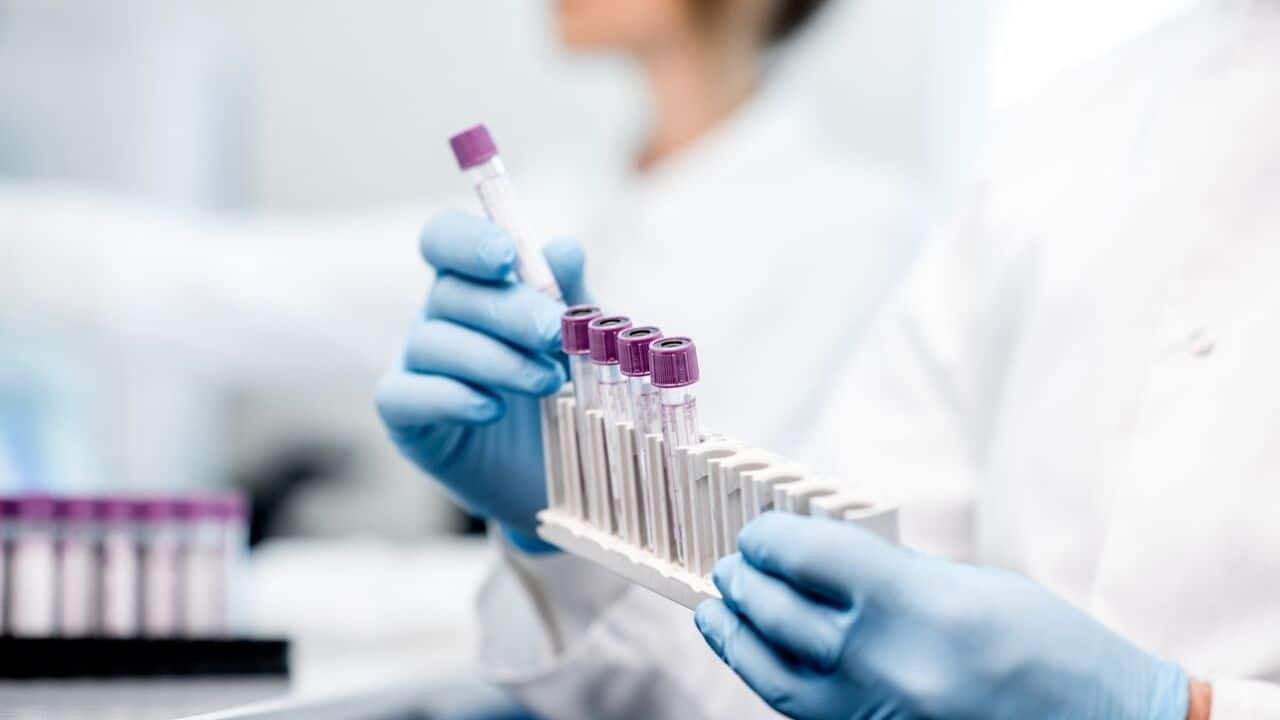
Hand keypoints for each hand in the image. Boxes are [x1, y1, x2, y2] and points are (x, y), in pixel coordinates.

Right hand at [376, 211, 587, 550]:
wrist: (564, 473)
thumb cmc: (570, 391)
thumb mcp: (582, 340)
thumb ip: (572, 295)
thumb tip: (564, 248)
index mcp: (475, 282)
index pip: (446, 238)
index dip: (468, 240)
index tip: (506, 258)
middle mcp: (438, 316)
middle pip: (450, 291)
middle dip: (507, 310)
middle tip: (554, 335)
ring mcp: (415, 365)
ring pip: (432, 342)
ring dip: (494, 359)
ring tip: (547, 383)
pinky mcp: (405, 418)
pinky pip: (406, 395)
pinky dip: (450, 398)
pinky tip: (492, 409)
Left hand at [695, 512, 1189, 719]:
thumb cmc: (1051, 648)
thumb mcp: (973, 584)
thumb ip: (893, 572)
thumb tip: (823, 558)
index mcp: (921, 605)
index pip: (810, 557)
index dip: (770, 539)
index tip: (757, 532)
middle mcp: (893, 664)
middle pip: (782, 616)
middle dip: (746, 584)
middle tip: (732, 565)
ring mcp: (883, 714)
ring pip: (775, 674)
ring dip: (736, 637)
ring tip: (718, 609)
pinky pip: (804, 711)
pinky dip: (769, 678)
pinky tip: (752, 655)